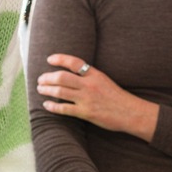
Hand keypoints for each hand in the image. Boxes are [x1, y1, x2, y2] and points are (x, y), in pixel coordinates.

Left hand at [36, 53, 158, 141]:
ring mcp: (87, 99)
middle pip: (62, 77)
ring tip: (40, 89)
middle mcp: (89, 85)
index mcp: (95, 74)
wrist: (131, 113)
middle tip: (40, 79)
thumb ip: (90, 77)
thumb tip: (73, 74)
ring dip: (47, 90)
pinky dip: (53, 107)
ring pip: (60, 92)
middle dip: (47, 77)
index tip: (49, 59)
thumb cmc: (118, 97)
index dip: (59, 59)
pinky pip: (64, 109)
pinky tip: (46, 105)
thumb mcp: (105, 80)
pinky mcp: (86, 113)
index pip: (74, 62)